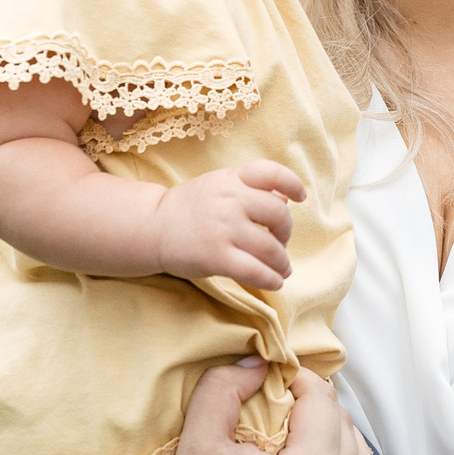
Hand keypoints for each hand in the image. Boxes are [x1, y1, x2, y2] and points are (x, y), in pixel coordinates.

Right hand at [71, 361, 383, 454]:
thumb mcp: (199, 438)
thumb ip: (225, 386)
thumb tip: (260, 363)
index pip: (322, 401)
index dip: (298, 382)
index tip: (277, 383)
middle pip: (345, 429)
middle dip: (317, 413)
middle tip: (284, 414)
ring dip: (339, 446)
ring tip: (304, 445)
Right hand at [153, 160, 305, 290]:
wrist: (153, 227)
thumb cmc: (190, 208)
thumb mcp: (218, 185)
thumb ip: (249, 188)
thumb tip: (286, 197)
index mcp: (231, 178)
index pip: (270, 173)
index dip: (292, 183)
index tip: (300, 197)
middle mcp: (230, 200)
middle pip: (279, 213)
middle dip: (286, 232)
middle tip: (280, 243)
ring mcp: (224, 229)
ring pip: (271, 248)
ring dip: (282, 262)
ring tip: (281, 268)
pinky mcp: (217, 257)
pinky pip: (256, 271)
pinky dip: (271, 279)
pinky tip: (274, 282)